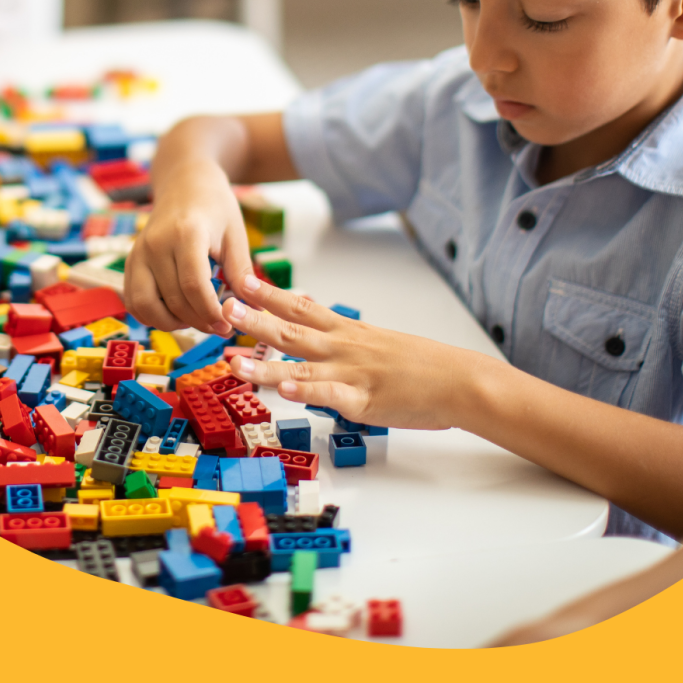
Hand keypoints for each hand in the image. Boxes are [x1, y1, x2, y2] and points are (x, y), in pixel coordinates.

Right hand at [124, 159, 253, 335]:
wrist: (184, 181)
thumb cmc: (214, 206)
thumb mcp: (236, 235)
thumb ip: (241, 272)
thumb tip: (253, 309)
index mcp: (186, 233)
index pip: (193, 287)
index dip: (211, 314)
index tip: (228, 326)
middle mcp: (156, 243)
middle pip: (173, 300)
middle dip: (199, 322)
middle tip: (220, 328)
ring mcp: (138, 253)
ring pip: (146, 306)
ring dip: (173, 324)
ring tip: (196, 320)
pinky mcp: (129, 262)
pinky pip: (134, 301)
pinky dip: (152, 316)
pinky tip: (176, 314)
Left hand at [223, 275, 493, 430]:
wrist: (461, 381)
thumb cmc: (424, 368)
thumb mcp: (380, 347)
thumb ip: (347, 347)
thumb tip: (321, 350)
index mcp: (349, 334)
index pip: (302, 307)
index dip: (269, 295)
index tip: (241, 281)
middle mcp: (345, 348)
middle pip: (291, 330)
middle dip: (254, 319)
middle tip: (222, 306)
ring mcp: (353, 374)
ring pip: (300, 366)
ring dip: (263, 364)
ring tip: (232, 359)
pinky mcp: (364, 401)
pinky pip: (330, 396)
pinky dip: (306, 393)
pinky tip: (283, 392)